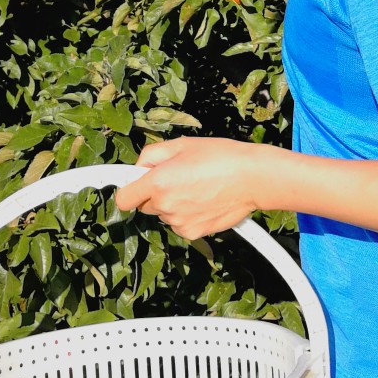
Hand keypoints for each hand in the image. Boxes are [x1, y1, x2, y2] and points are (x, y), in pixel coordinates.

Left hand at [115, 136, 269, 238]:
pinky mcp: (193, 233)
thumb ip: (152, 155)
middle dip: (154, 193)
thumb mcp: (183, 144)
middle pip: (145, 205)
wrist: (253, 178)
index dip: (128, 189)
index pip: (124, 198)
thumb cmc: (222, 157)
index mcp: (158, 182)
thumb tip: (139, 167)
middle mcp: (165, 205)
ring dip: (173, 203)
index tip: (133, 184)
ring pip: (164, 214)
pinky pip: (180, 224)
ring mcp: (178, 222)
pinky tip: (204, 200)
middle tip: (178, 177)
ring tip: (198, 187)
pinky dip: (187, 215)